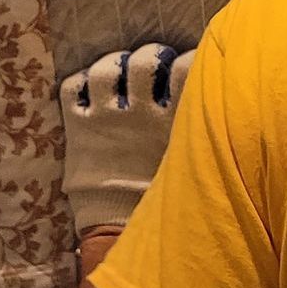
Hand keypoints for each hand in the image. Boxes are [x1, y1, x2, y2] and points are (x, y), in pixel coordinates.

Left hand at [59, 43, 194, 236]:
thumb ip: (198, 135)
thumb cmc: (163, 201)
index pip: (185, 68)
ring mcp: (104, 119)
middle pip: (144, 60)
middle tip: (154, 63)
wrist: (118, 232)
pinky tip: (89, 89)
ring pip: (104, 69)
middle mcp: (139, 113)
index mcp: (173, 121)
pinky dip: (78, 82)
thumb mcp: (191, 165)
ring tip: (119, 70)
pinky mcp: (77, 129)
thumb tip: (216, 109)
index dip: (186, 59)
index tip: (186, 65)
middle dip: (150, 55)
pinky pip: (70, 88)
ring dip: (112, 63)